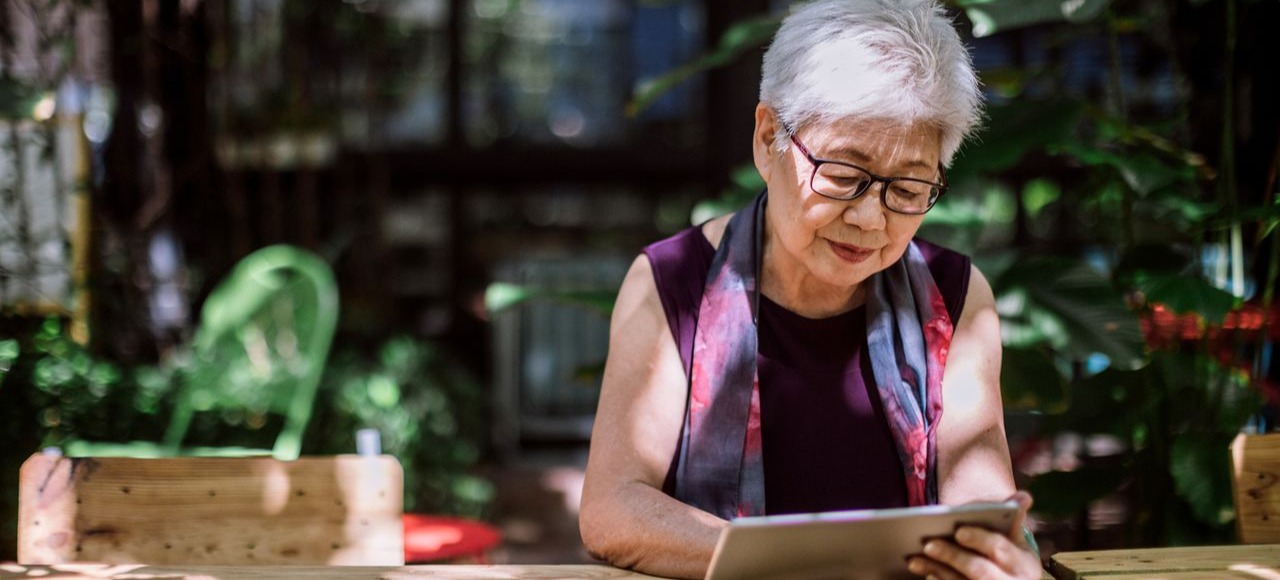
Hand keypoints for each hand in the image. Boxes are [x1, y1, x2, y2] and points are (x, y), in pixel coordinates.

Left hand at [906, 491, 1040, 578]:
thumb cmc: (1010, 562)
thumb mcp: (1017, 544)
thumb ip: (1013, 521)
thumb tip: (1024, 496)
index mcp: (1025, 565)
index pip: (1000, 548)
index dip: (979, 539)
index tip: (958, 531)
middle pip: (978, 570)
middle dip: (952, 556)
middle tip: (928, 544)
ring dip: (937, 571)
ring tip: (915, 560)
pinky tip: (927, 575)